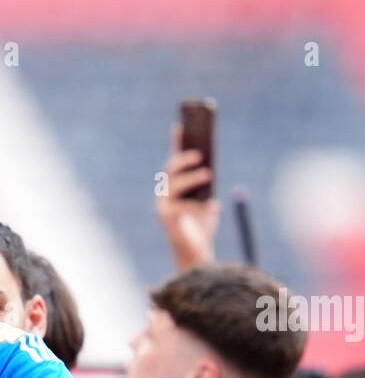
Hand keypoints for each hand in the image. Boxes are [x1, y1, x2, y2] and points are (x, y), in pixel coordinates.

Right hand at [156, 124, 221, 270]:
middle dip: (184, 159)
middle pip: (171, 170)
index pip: (175, 160)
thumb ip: (207, 183)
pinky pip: (182, 205)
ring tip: (209, 174)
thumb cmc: (202, 224)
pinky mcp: (166, 217)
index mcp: (175, 186)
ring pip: (174, 184)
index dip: (176, 142)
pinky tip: (213, 207)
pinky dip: (199, 206)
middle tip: (200, 154)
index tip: (181, 125)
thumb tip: (210, 165)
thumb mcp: (208, 198)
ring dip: (192, 178)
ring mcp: (163, 205)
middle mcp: (165, 193)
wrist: (197, 253)